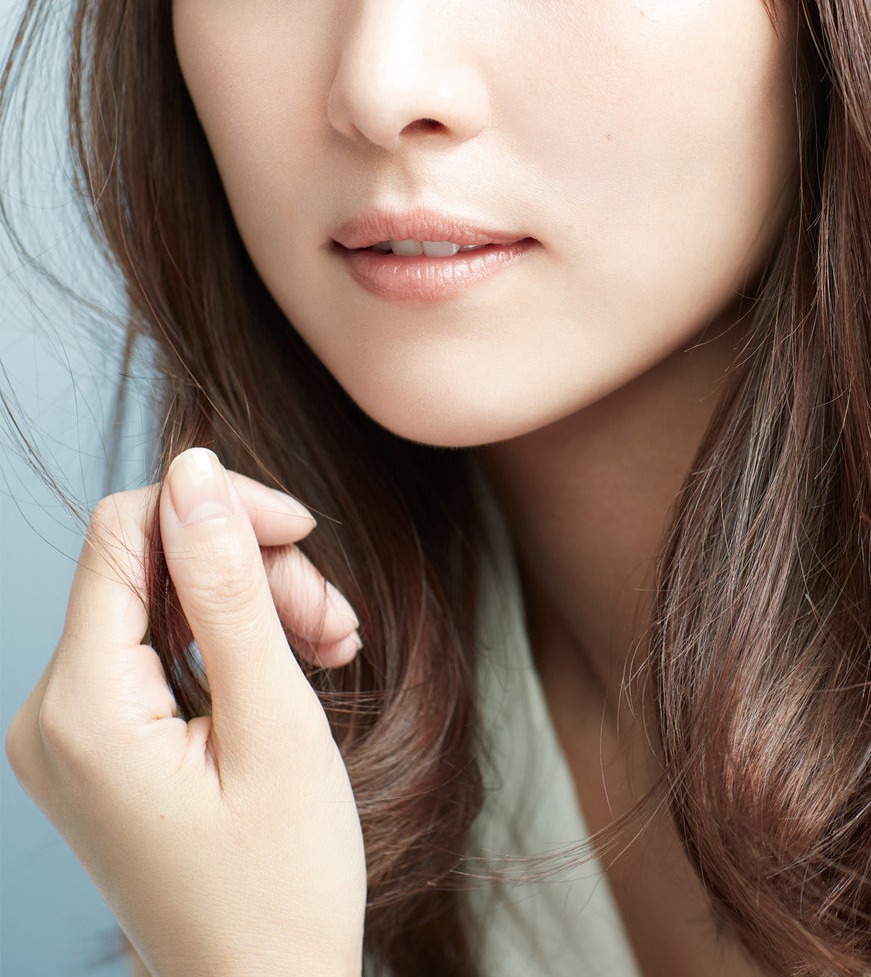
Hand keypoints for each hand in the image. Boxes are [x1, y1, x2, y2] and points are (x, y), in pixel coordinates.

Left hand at [5, 448, 366, 976]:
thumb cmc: (280, 884)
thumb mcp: (273, 722)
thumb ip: (228, 586)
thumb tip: (196, 469)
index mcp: (81, 708)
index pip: (126, 527)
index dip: (220, 508)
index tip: (305, 533)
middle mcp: (52, 713)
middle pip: (151, 563)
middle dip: (252, 570)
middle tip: (334, 625)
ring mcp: (70, 733)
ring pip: (163, 599)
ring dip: (254, 607)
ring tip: (331, 652)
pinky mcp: (97, 745)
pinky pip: (158, 648)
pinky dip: (230, 645)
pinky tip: (295, 669)